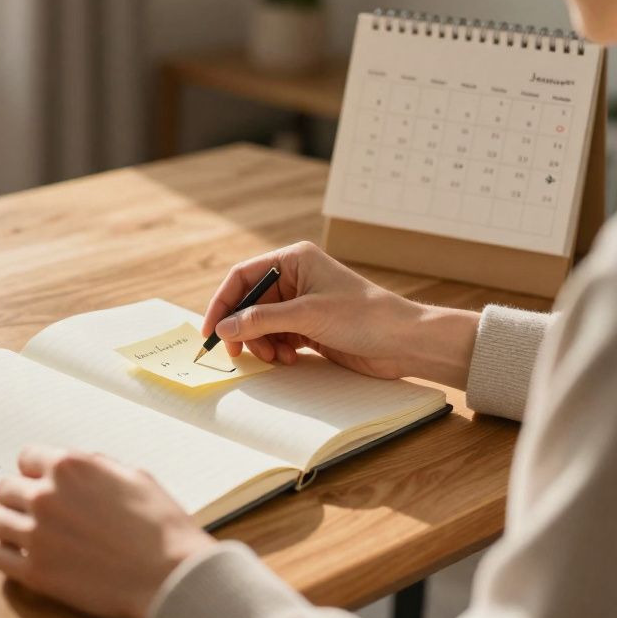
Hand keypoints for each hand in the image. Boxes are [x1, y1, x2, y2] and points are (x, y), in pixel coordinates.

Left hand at [0, 446, 216, 617]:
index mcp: (69, 467)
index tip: (44, 483)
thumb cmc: (161, 526)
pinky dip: (10, 556)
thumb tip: (78, 468)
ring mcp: (37, 535)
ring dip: (10, 524)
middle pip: (6, 488)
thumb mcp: (133, 476)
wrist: (170, 576)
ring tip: (27, 533)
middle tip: (39, 511)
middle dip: (21, 497)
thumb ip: (95, 467)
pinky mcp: (36, 572)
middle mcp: (45, 496)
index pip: (26, 457)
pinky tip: (28, 557)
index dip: (37, 471)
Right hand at [201, 241, 479, 387]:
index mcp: (294, 259)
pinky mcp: (310, 327)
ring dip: (261, 342)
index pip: (243, 277)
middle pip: (249, 303)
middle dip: (243, 328)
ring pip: (262, 323)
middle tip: (241, 352)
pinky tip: (289, 358)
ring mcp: (303, 304)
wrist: (404, 342)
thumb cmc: (364, 317)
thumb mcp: (307, 316)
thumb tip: (223, 328)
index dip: (223, 303)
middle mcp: (296, 278)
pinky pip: (278, 337)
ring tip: (275, 356)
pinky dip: (277, 349)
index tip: (211, 331)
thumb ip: (261, 320)